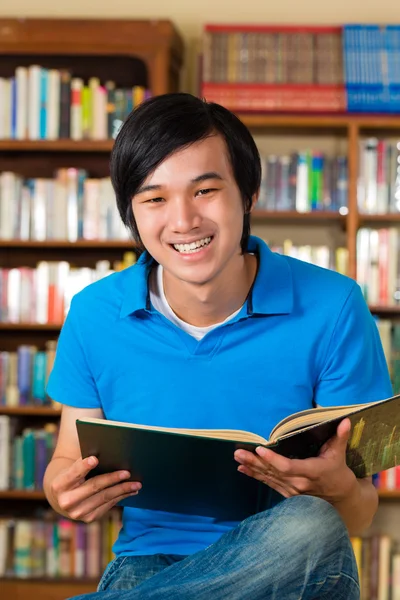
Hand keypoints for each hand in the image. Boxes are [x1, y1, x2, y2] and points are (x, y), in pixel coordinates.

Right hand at [50, 456, 141, 521]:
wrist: (62, 497)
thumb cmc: (72, 475)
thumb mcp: (72, 468)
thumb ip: (84, 462)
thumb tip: (107, 454)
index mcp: (59, 484)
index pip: (73, 473)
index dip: (84, 466)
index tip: (95, 459)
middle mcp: (66, 501)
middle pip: (93, 486)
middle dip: (112, 479)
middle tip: (127, 472)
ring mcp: (77, 512)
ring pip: (104, 497)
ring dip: (122, 490)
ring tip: (136, 483)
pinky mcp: (88, 518)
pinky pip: (108, 505)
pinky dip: (121, 497)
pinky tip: (131, 491)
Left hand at [234, 418, 356, 503]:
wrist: (340, 497)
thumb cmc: (338, 471)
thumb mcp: (339, 454)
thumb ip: (340, 437)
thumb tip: (345, 420)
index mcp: (311, 472)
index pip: (288, 467)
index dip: (273, 459)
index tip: (260, 449)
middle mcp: (299, 483)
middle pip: (273, 472)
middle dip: (255, 462)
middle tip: (239, 452)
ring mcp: (292, 490)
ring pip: (268, 478)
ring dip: (252, 467)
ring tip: (237, 458)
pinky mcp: (288, 493)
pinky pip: (269, 483)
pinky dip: (255, 476)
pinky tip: (243, 469)